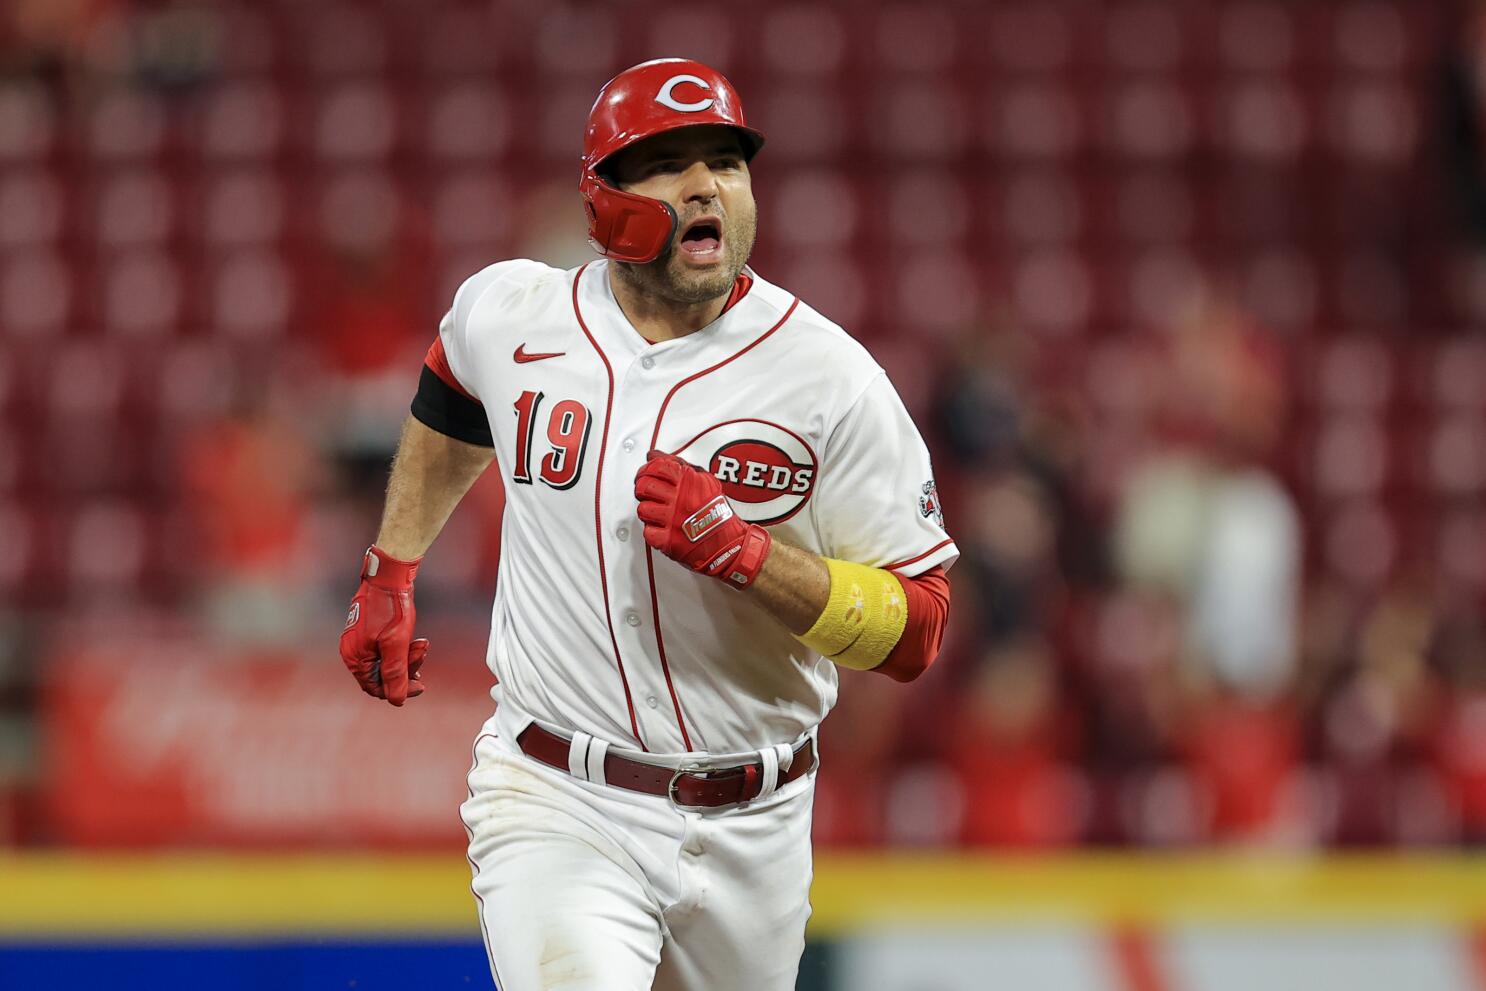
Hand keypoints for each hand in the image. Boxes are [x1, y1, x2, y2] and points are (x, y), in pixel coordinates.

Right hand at [338, 546, 428, 705]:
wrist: (388, 575)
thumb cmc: (390, 607)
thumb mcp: (396, 644)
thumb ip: (395, 673)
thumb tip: (397, 700)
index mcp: (355, 658)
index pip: (376, 688)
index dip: (399, 690)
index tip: (421, 685)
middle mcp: (353, 651)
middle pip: (382, 676)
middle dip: (406, 668)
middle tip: (422, 652)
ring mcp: (360, 641)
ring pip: (387, 661)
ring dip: (407, 657)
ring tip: (422, 644)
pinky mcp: (370, 631)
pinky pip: (387, 649)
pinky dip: (402, 648)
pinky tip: (417, 641)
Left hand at [634, 451, 771, 587]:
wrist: (727, 543)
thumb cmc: (717, 513)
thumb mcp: (704, 480)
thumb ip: (678, 465)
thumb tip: (656, 455)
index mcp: (687, 481)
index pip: (656, 466)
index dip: (647, 468)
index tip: (648, 473)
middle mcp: (678, 499)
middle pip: (644, 486)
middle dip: (642, 488)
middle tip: (647, 492)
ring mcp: (672, 520)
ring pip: (643, 509)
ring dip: (647, 510)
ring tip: (657, 512)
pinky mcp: (668, 540)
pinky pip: (647, 531)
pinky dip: (652, 531)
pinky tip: (662, 527)